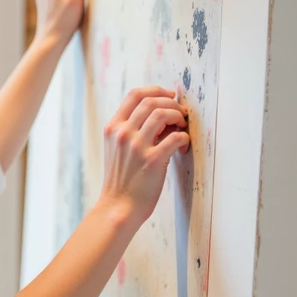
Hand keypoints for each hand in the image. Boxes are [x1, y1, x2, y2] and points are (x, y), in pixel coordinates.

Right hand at [98, 86, 189, 228]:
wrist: (118, 207)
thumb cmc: (121, 180)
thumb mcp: (117, 149)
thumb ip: (131, 130)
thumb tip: (161, 114)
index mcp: (113, 128)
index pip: (135, 95)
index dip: (156, 90)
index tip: (169, 95)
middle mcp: (123, 133)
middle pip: (151, 101)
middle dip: (172, 103)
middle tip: (181, 113)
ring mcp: (137, 146)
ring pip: (162, 113)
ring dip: (178, 116)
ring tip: (182, 126)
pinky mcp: (152, 160)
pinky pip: (175, 137)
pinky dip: (183, 137)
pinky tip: (183, 145)